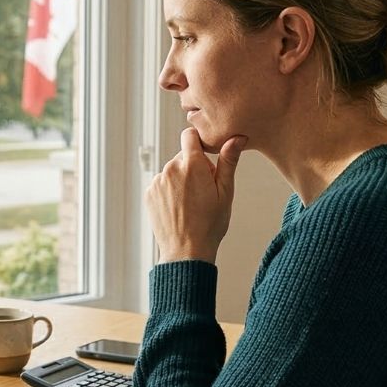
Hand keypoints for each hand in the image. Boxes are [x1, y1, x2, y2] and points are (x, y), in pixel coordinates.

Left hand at [145, 128, 246, 261]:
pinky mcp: (149, 193)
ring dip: (181, 180)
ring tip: (191, 203)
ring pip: (172, 172)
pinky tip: (179, 208)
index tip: (206, 157)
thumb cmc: (210, 224)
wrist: (186, 251)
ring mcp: (157, 181)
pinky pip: (161, 184)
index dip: (199, 143)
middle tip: (204, 191)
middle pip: (183, 157)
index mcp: (192, 165)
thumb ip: (228, 161)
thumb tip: (237, 137)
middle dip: (194, 167)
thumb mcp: (225, 192)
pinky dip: (169, 191)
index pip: (189, 135)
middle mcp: (170, 169)